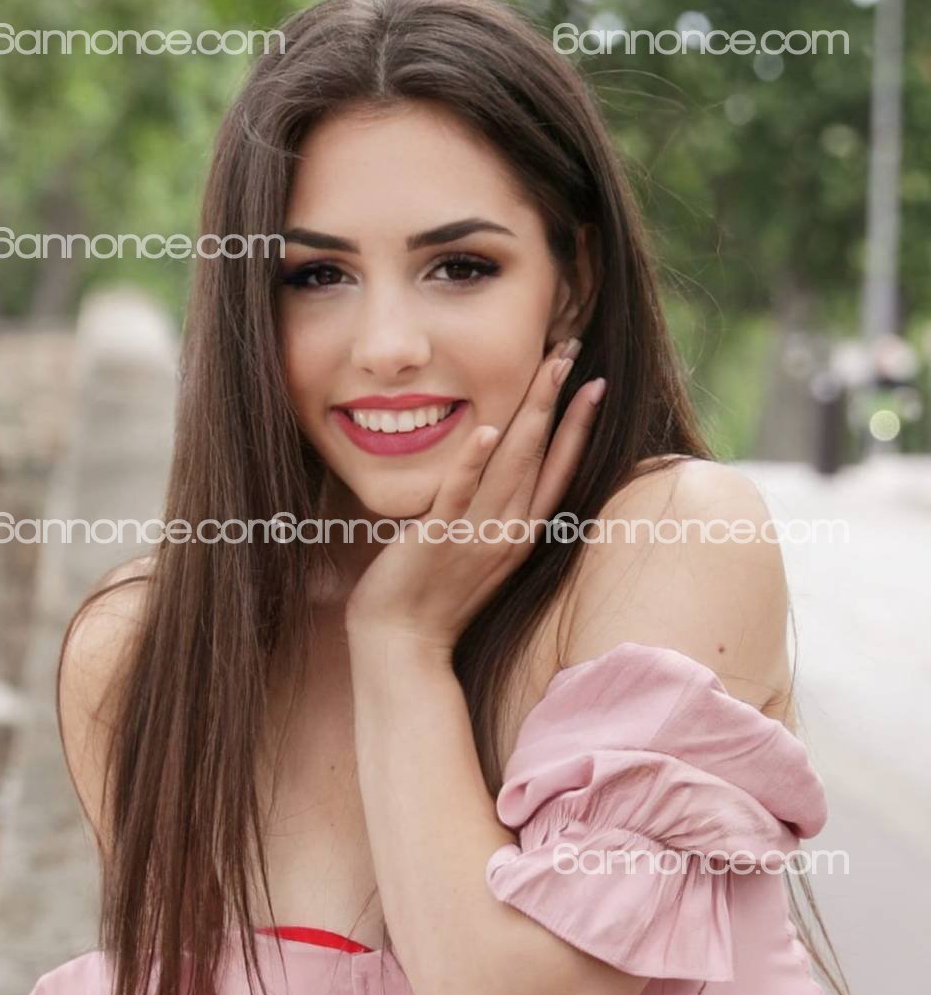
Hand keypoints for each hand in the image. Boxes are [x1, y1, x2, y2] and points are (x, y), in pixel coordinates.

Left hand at [344, 339, 605, 652]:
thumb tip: (496, 468)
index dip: (578, 424)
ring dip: (530, 412)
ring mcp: (476, 535)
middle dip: (558, 398)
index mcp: (521, 532)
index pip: (559, 467)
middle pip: (541, 452)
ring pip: (511, 463)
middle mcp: (509, 531)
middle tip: (570, 349)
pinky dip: (473, 462)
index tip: (593, 381)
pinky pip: (458, 495)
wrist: (401, 645)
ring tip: (548, 368)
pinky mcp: (438, 540)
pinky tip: (485, 429)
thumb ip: (492, 511)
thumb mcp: (477, 550)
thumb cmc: (432, 595)